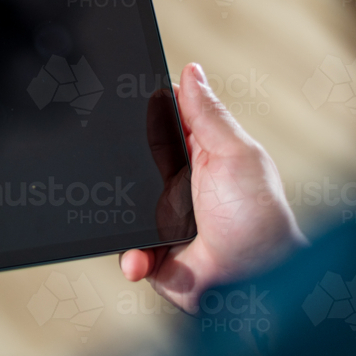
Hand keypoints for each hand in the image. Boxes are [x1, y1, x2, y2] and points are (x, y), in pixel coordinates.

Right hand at [120, 63, 305, 313]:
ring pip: (122, 207)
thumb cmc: (258, 218)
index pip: (162, 123)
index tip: (114, 99)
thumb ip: (208, 114)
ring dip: (121, 218)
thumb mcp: (234, 154)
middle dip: (115, 167)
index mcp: (199, 155)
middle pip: (133, 163)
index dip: (139, 111)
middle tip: (98, 164)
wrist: (254, 284)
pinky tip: (141, 259)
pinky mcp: (153, 254)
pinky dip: (131, 256)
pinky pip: (127, 249)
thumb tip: (191, 70)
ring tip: (136, 229)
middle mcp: (178, 185)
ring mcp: (162, 220)